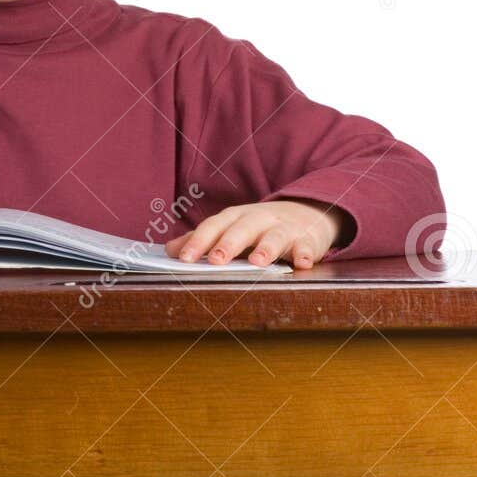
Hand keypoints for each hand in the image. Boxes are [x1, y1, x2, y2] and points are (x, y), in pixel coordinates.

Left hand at [163, 200, 343, 268]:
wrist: (307, 212)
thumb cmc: (260, 225)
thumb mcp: (231, 227)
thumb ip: (202, 239)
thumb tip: (170, 250)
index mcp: (236, 217)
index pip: (214, 227)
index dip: (198, 242)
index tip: (183, 258)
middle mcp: (258, 220)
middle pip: (242, 229)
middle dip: (229, 244)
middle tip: (216, 260)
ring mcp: (284, 228)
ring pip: (275, 236)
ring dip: (266, 248)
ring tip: (258, 262)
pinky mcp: (307, 239)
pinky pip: (307, 247)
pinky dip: (305, 254)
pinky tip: (303, 264)